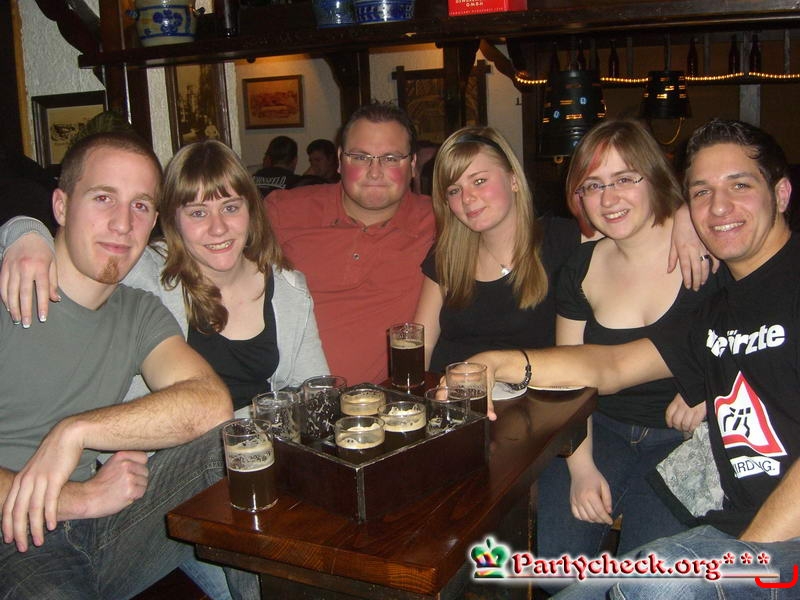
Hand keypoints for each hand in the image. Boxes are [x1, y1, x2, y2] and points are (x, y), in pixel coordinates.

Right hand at [0, 232, 58, 326]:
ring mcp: (12, 268)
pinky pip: (2, 286)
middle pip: (24, 293)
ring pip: (10, 291)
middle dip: (25, 310)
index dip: (42, 305)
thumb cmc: (43, 251)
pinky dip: (5, 298)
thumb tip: (55, 299)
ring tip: (17, 319)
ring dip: (13, 307)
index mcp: (40, 267)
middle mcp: (25, 268)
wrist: (25, 234)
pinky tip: (9, 307)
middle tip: (26, 324)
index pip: (42, 289)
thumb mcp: (53, 264)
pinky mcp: (3, 268)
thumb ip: (53, 282)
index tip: (42, 318)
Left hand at [2, 419, 82, 551]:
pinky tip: (52, 526)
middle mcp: (26, 481)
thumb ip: (31, 484)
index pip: (8, 508)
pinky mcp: (55, 478)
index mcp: (20, 480)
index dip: (7, 526)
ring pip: (33, 510)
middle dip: (18, 532)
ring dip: (35, 529)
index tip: (9, 540)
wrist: (67, 436)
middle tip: (22, 547)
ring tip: (39, 542)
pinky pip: (50, 501)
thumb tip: (29, 499)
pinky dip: (49, 516)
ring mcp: (40, 480)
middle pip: (18, 512)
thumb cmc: (54, 454)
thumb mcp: (37, 469)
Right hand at [70, 452, 148, 519]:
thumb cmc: (98, 484)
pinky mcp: (131, 489)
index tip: (133, 471)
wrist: (86, 498)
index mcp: (121, 456)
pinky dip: (135, 496)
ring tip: (123, 490)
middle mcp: (126, 464)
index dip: (139, 466)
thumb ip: (126, 461)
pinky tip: (124, 496)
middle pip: (145, 471)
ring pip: (144, 482)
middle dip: (138, 478)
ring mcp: (129, 477)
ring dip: (137, 488)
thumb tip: (141, 463)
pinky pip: (142, 492)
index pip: (143, 457)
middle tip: (125, 484)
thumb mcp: (111, 465)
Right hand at [569, 465, 612, 524]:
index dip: (606, 518)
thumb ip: (608, 499)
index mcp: (591, 494)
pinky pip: (576, 515)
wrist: (581, 470)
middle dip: (601, 520)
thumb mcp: (605, 486)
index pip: (600, 512)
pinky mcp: (572, 501)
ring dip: (593, 520)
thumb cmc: (594, 477)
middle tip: (605, 519)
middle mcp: (582, 499)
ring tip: (598, 517)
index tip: (610, 521)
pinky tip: (588, 515)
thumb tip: (609, 512)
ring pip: (585, 517)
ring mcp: (576, 501)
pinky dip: (583, 518)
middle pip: (593, 516)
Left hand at [665, 393, 705, 433]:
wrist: (703, 386)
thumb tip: (677, 415)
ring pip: (684, 424)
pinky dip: (692, 427)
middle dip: (677, 427)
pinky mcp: (700, 412)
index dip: (668, 421)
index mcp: (677, 401)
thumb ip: (678, 405)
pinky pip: (694, 423)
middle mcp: (682, 406)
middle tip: (680, 428)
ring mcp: (691, 409)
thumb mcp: (682, 396)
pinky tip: (692, 428)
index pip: (669, 414)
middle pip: (676, 421)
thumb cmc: (692, 391)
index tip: (670, 425)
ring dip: (685, 428)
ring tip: (686, 429)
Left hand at [668, 204, 718, 289]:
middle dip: (696, 281)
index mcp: (683, 251)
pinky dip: (715, 265)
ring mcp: (703, 248)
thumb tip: (669, 271)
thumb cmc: (678, 230)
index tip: (688, 286)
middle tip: (696, 288)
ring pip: (705, 265)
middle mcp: (694, 251)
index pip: (686, 269)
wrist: (688, 215)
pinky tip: (713, 271)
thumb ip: (672, 258)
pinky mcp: (709, 244)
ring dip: (704, 275)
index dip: (688, 279)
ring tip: (702, 283)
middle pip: (697, 270)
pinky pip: (714, 257)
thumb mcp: (672, 243)